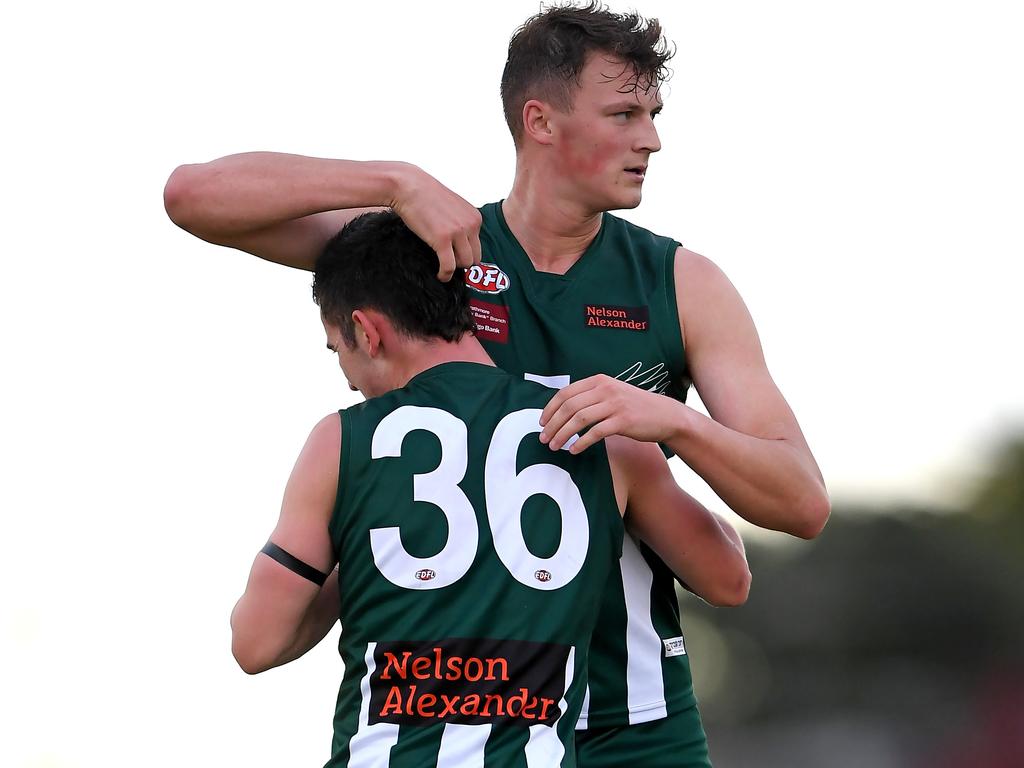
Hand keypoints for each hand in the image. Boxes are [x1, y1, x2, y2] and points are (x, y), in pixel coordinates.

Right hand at [390, 165, 481, 280]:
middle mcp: (471, 225)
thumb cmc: (426, 195)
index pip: (478, 245)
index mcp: (475, 217)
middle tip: (448, 263)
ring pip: (465, 263)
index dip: (465, 252)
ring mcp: (457, 232)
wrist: (408, 186)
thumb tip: (462, 242)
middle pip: (475, 257)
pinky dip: (444, 274)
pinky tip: (439, 275)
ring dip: (453, 268)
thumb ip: (462, 222)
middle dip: (462, 263)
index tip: (453, 255)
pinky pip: (448, 266)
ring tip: (443, 269)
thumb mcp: (453, 207)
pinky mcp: (442, 239)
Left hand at [539, 375, 686, 452]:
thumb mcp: (612, 394)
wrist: (665, 415)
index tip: (542, 422)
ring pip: (579, 419)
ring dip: (562, 434)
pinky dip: (581, 442)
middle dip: (552, 424)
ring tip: (554, 446)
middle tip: (543, 439)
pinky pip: (596, 433)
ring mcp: (615, 404)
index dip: (550, 408)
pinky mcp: (623, 421)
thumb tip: (564, 411)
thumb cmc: (635, 408)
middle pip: (569, 407)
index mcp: (599, 381)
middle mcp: (605, 389)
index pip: (565, 393)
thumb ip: (591, 398)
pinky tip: (574, 450)